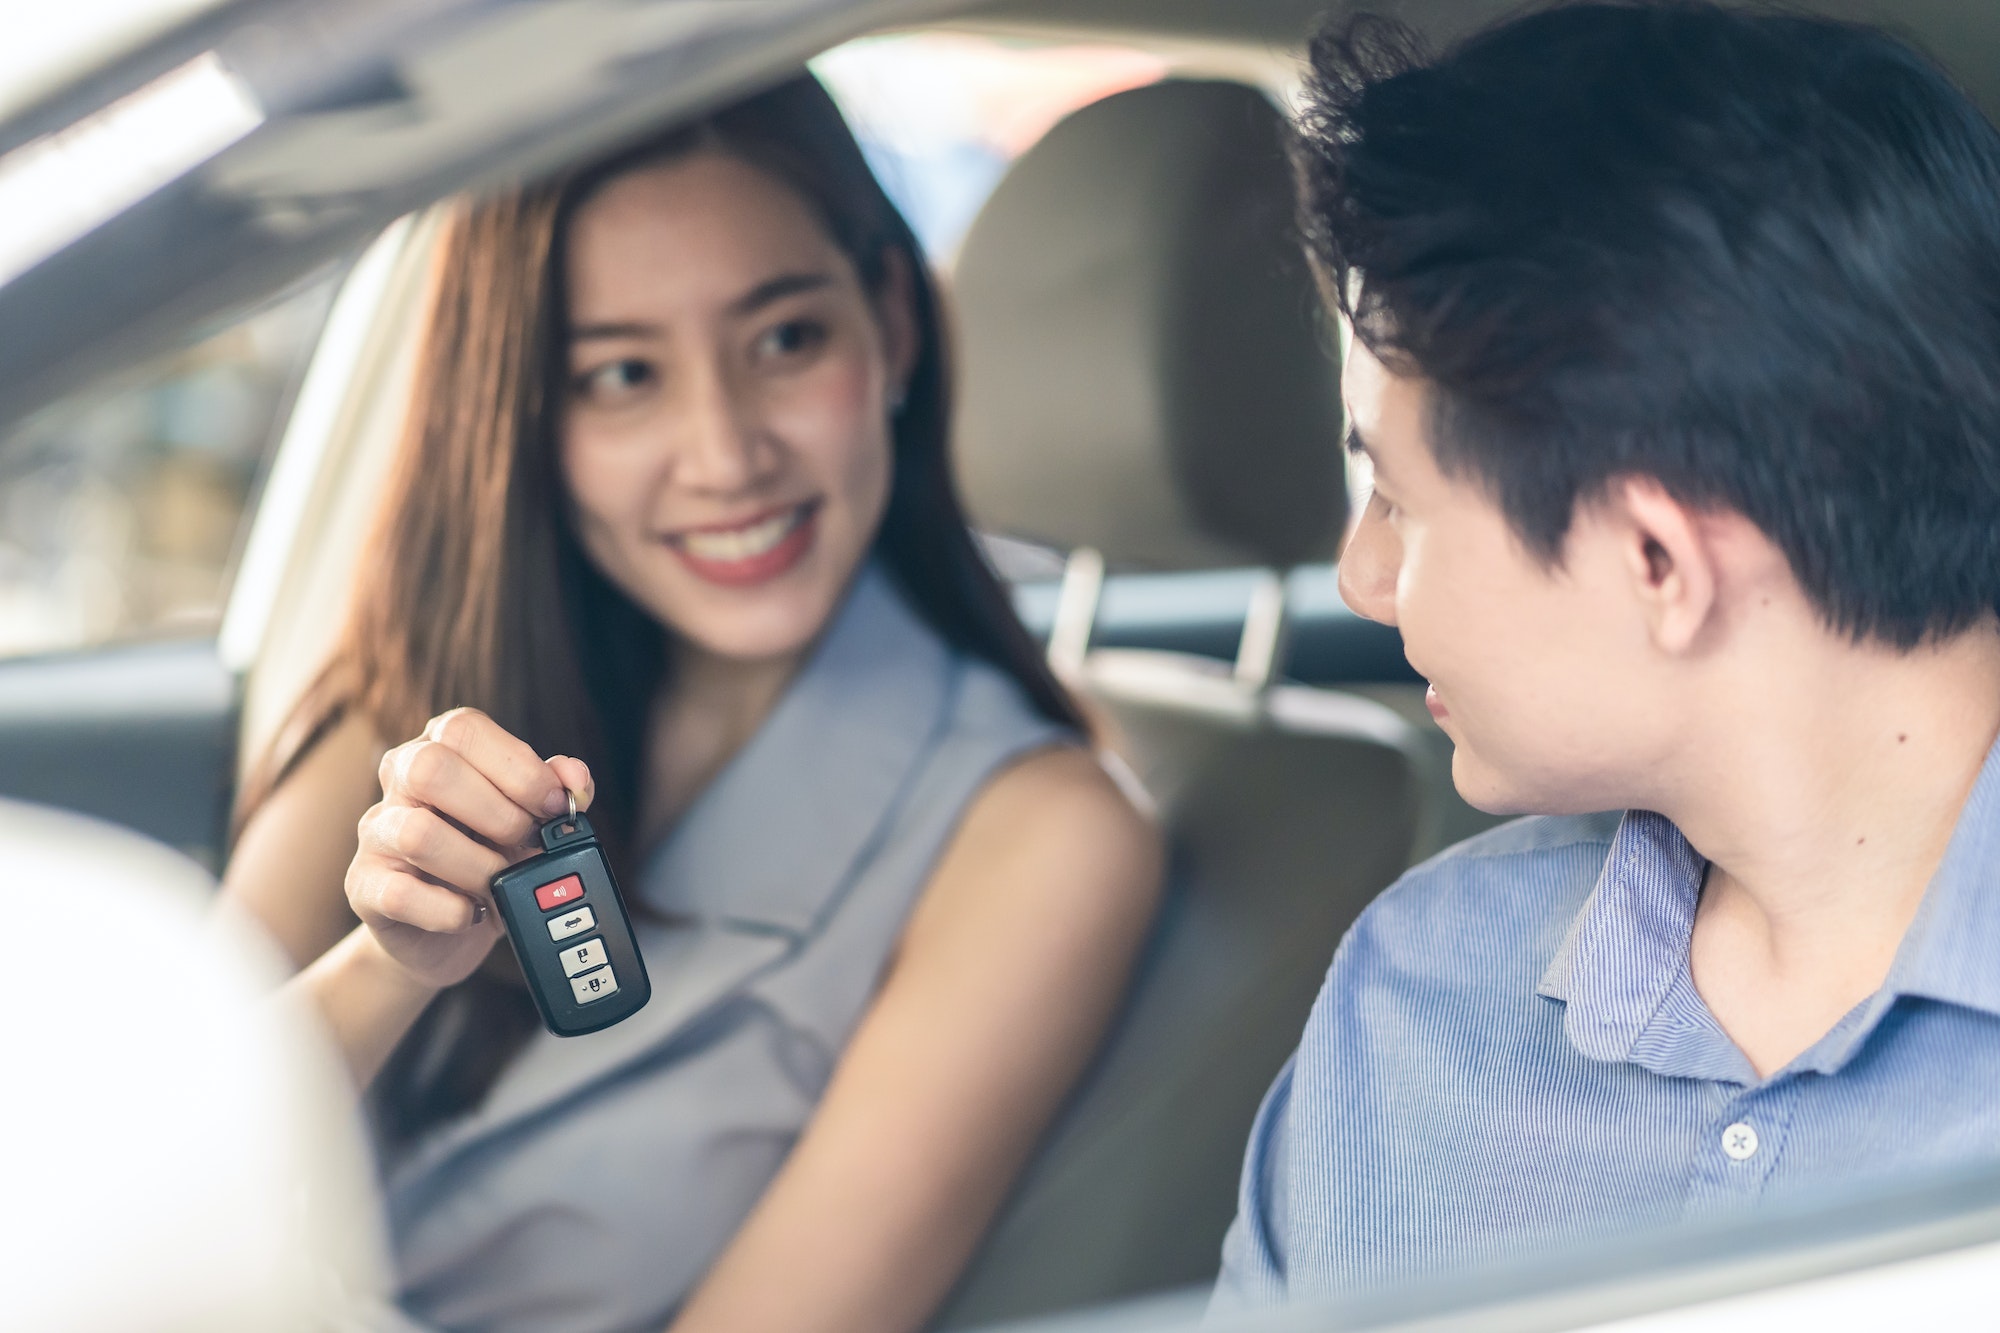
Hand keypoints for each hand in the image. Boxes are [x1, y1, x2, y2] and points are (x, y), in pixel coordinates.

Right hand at [347, 707, 595, 989]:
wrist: (443, 930)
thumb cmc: (487, 857)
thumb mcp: (528, 818)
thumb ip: (553, 789)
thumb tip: (574, 779)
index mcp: (440, 747)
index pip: (464, 729)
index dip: (518, 767)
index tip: (556, 805)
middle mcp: (399, 780)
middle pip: (430, 768)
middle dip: (498, 813)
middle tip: (527, 843)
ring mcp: (376, 832)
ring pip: (417, 833)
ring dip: (478, 866)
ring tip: (501, 883)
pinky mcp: (365, 886)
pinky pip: (399, 894)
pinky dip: (450, 910)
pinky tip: (471, 913)